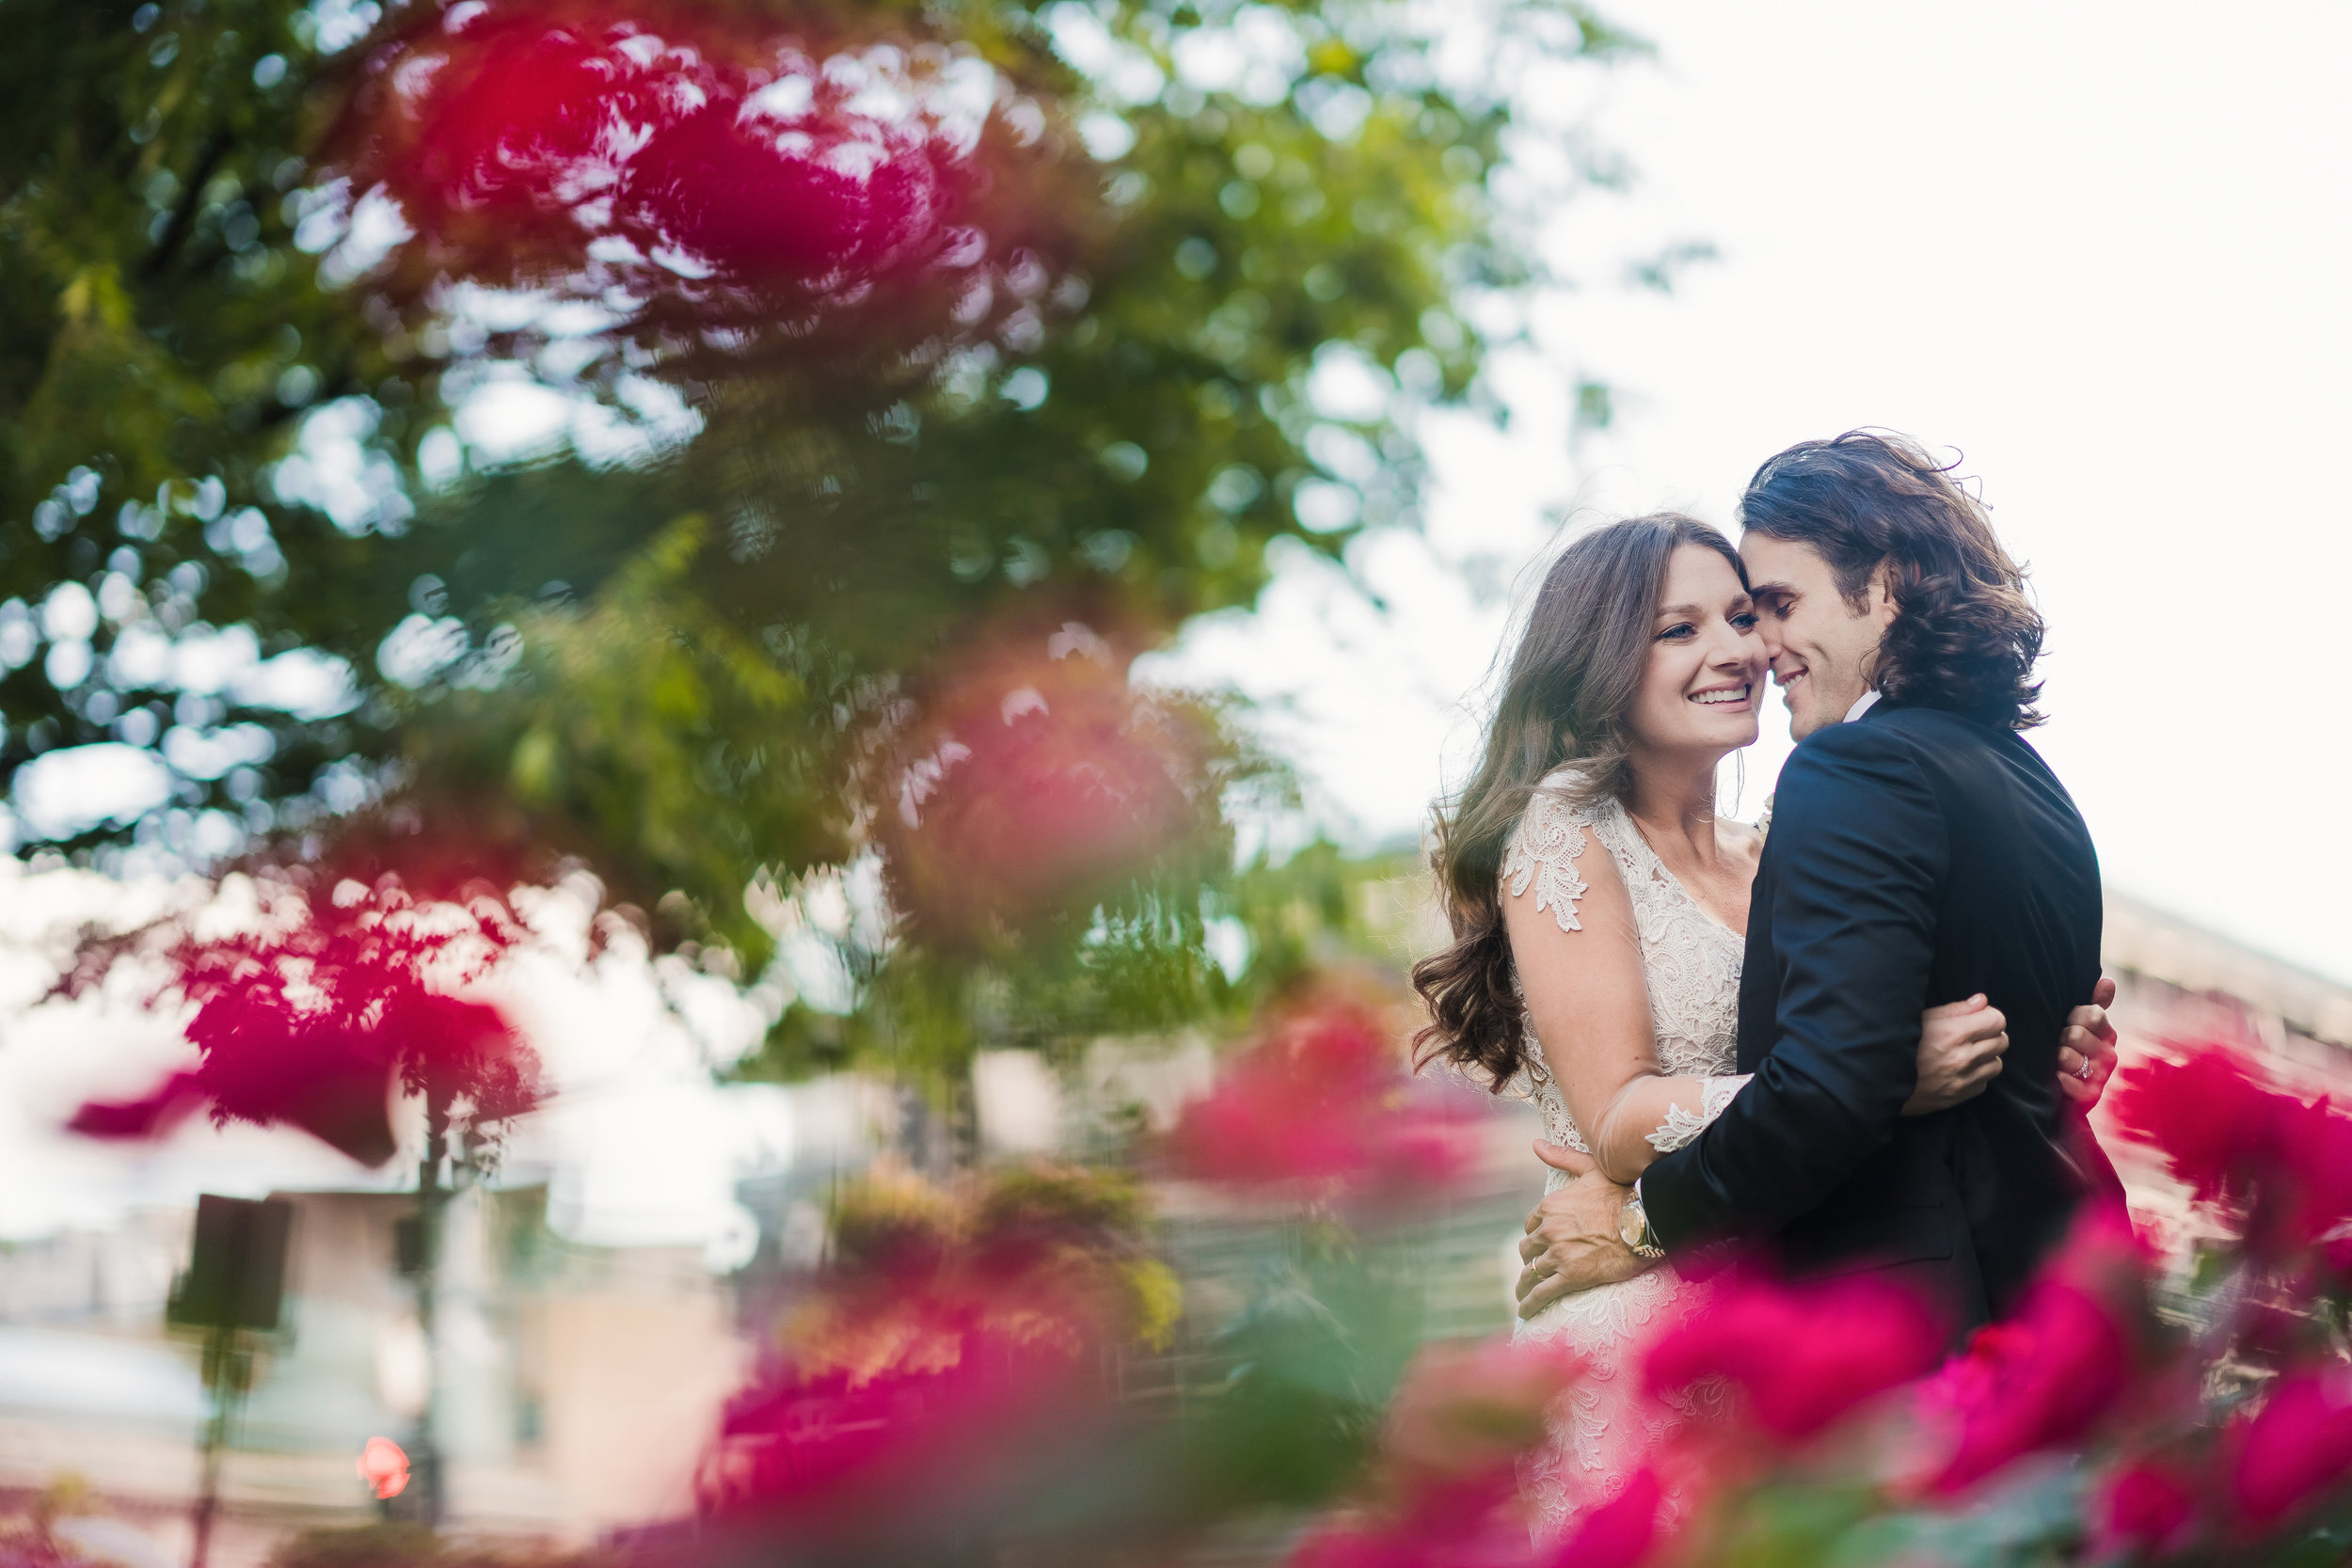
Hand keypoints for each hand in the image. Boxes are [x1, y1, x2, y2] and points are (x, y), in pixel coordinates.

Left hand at [1515, 1139, 1645, 1320]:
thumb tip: (1536, 1144)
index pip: (1531, 1225)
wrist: (1645, 1221)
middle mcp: (1549, 1230)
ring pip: (1531, 1272)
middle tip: (1533, 1268)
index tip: (1539, 1243)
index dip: (1535, 1235)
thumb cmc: (1622, 1193)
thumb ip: (1562, 1157)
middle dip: (1530, 1258)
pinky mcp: (1571, 1277)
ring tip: (1522, 1292)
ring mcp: (1559, 1254)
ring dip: (1524, 1283)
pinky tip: (1525, 1312)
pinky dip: (1529, 1304)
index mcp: (1550, 1206)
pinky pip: (1541, 1293)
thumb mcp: (1590, 1169)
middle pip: (1528, 1249)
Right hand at [1903, 993, 2007, 1114]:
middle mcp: (1962, 1058)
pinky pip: (1984, 1083)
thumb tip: (1982, 1001)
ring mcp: (1963, 1080)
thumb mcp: (1921, 1018)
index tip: (1977, 1018)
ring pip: (1997, 1064)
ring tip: (1966, 1054)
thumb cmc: (1899, 1044)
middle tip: (1972, 1035)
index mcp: (1952, 1033)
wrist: (1880, 1081)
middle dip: (1990, 1035)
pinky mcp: (1960, 1096)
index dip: (1989, 1016)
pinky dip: (1976, 1076)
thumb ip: (1955, 1009)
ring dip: (1986, 1057)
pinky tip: (1959, 1071)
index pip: (1997, 1020)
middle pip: (2001, 1041)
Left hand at [2057, 975, 2118, 1107]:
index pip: (2095, 1014)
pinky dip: (2055, 1078)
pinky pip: (2066, 1081)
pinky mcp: (2089, 1097)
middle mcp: (2109, 1055)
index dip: (2075, 1015)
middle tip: (2058, 1043)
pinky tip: (2053, 1076)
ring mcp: (2100, 1076)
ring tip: (2054, 1060)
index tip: (2068, 1020)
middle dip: (2061, 1037)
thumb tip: (2108, 981)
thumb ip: (2093, 1002)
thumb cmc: (2070, 1049)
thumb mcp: (2079, 1023)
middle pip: (2077, 1034)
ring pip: (2067, 1056)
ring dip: (2055, 1057)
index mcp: (2107, 1034)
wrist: (2061, 1091)